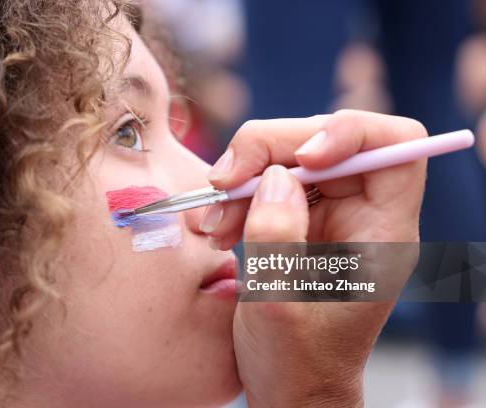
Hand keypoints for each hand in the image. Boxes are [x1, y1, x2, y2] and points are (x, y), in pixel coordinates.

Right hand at [201, 110, 427, 406]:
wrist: (290, 387)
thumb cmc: (297, 361)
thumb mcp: (281, 303)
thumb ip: (278, 235)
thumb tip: (274, 176)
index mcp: (383, 232)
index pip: (395, 144)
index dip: (347, 133)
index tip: (299, 161)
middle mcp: (361, 212)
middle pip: (325, 138)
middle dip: (268, 151)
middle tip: (223, 184)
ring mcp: (329, 213)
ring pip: (288, 155)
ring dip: (243, 177)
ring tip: (214, 224)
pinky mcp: (298, 217)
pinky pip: (267, 181)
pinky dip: (236, 195)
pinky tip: (218, 229)